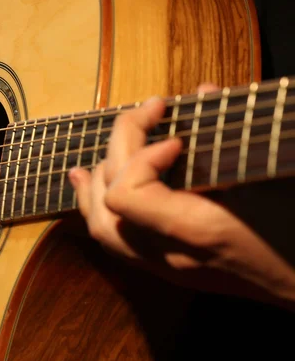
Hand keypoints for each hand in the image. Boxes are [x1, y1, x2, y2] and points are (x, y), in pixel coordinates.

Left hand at [68, 87, 294, 309]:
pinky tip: (89, 184)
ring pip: (103, 228)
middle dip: (119, 146)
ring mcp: (165, 267)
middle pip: (110, 202)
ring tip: (107, 147)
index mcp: (199, 231)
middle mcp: (170, 255)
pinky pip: (115, 243)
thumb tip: (202, 91)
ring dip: (97, 181)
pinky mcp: (166, 270)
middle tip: (149, 113)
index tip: (177, 137)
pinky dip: (98, 207)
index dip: (142, 155)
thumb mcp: (270, 176)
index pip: (127, 193)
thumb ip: (232, 134)